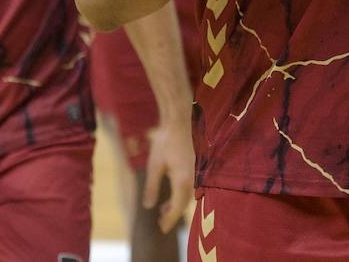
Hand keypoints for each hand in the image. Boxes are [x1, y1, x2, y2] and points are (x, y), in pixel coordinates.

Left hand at [141, 113, 193, 232]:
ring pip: (189, 194)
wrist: (180, 119)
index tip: (162, 229)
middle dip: (173, 213)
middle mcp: (194, 178)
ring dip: (177, 202)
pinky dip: (182, 192)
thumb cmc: (165, 140)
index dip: (169, 220)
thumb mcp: (154, 165)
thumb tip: (148, 206)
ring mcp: (198, 171)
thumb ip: (152, 187)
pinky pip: (192, 184)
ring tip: (163, 207)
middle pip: (185, 203)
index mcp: (183, 180)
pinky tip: (173, 191)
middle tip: (160, 220)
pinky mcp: (199, 165)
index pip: (177, 208)